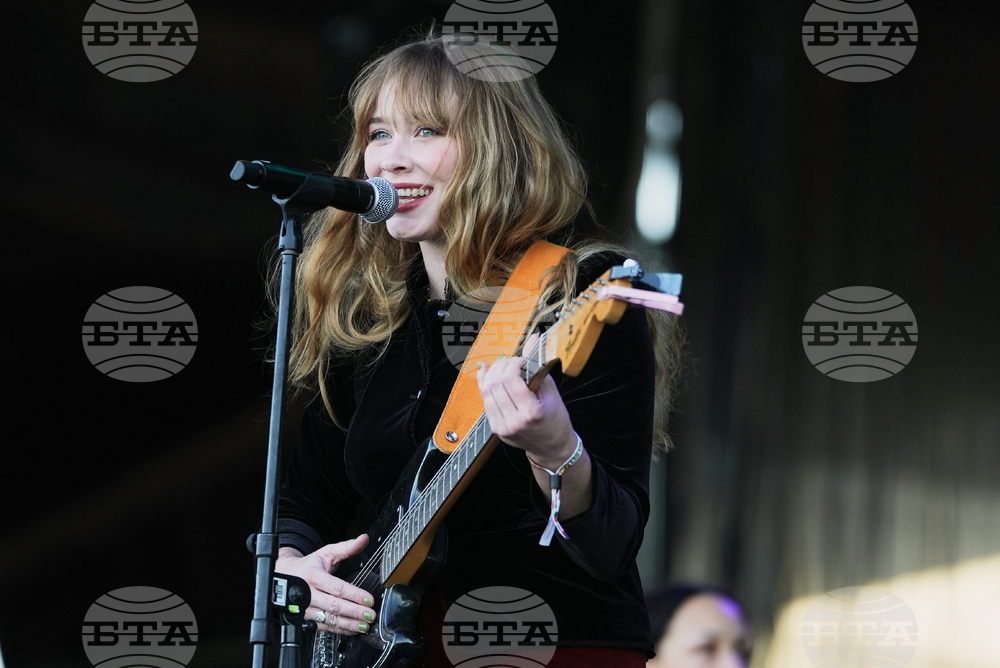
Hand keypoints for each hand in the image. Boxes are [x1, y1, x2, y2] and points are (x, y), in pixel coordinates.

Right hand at [275, 535, 375, 634]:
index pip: (337, 588)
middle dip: (354, 612)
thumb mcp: (325, 553)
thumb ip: (346, 548)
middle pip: (334, 606)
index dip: (355, 595)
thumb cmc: (307, 566)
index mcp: (314, 576)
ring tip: (364, 625)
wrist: (284, 577)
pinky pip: (324, 627)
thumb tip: (363, 539)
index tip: (369, 600)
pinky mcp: (306, 619)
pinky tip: (351, 629)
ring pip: (329, 619)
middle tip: (370, 615)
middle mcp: (309, 594)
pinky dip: (339, 630)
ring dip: (349, 624)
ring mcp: (306, 609)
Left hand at [476, 333, 577, 468]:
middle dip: (501, 366)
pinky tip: (487, 372)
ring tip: (502, 365)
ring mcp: (502, 427)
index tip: (521, 359)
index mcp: (530, 412)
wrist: (552, 448)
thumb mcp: (552, 392)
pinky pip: (485, 401)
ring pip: (486, 392)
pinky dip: (485, 384)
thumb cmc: (556, 419)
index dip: (513, 363)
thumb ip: (538, 365)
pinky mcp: (495, 429)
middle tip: (511, 360)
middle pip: (495, 384)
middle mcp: (513, 421)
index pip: (510, 380)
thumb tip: (533, 339)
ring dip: (492, 373)